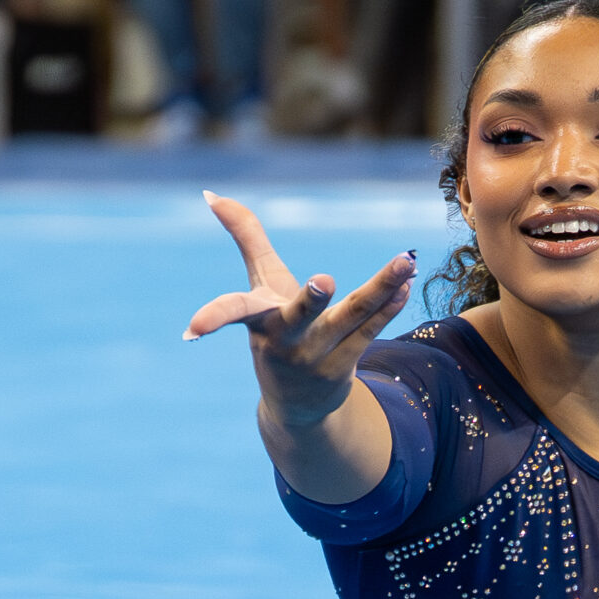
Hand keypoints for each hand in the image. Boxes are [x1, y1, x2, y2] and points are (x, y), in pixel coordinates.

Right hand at [187, 191, 415, 428]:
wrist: (298, 404)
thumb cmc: (274, 330)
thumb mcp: (259, 284)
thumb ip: (245, 237)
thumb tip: (211, 194)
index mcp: (258, 319)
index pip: (234, 313)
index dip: (213, 317)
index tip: (193, 330)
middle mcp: (286, 340)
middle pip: (300, 315)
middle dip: (311, 299)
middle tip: (323, 280)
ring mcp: (317, 355)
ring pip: (352, 317)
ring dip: (380, 288)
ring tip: (405, 261)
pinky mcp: (345, 364)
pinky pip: (370, 330)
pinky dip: (389, 305)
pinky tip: (405, 282)